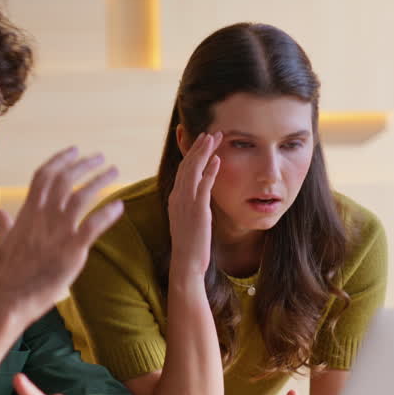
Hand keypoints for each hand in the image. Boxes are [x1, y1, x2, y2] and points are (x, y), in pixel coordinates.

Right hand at [0, 147, 121, 324]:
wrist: (9, 298)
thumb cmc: (5, 272)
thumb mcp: (1, 241)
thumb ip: (2, 222)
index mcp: (28, 211)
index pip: (45, 175)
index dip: (60, 159)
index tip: (75, 150)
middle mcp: (44, 215)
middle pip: (66, 179)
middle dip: (85, 164)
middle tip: (101, 157)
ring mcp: (59, 230)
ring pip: (82, 195)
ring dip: (100, 180)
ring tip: (114, 172)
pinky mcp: (73, 248)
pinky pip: (95, 225)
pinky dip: (108, 213)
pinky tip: (120, 206)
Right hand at [168, 132, 220, 278]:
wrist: (186, 262)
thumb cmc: (190, 243)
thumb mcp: (189, 218)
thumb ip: (193, 202)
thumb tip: (202, 190)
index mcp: (175, 198)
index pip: (183, 169)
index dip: (192, 153)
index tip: (202, 141)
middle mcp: (178, 197)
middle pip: (187, 165)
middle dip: (199, 147)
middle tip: (210, 132)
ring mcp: (186, 203)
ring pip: (193, 170)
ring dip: (204, 152)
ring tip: (214, 138)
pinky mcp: (197, 210)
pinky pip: (203, 186)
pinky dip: (210, 171)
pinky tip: (218, 160)